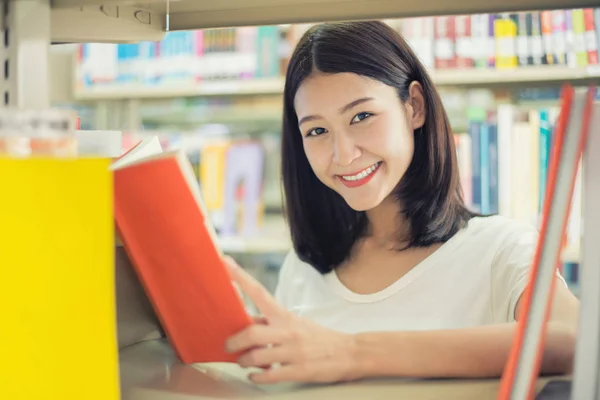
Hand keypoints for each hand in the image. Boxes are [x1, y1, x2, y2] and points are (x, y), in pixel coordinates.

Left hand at [223, 257, 359, 383]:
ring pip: (257, 357)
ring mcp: (294, 352)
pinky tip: (255, 376)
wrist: (349, 353)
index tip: (224, 263)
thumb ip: (270, 323)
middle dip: (234, 342)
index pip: (259, 292)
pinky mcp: (299, 370)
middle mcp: (288, 331)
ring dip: (244, 362)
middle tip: (227, 346)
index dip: (240, 278)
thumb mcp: (295, 323)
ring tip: (244, 363)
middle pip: (252, 333)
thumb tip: (246, 322)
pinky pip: (270, 376)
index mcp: (285, 315)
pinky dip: (257, 377)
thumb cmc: (318, 337)